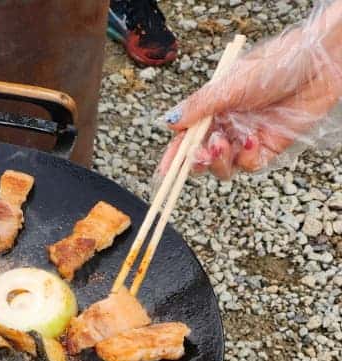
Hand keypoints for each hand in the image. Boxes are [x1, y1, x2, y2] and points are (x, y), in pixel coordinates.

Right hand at [158, 1, 341, 178]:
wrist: (319, 64)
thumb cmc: (277, 64)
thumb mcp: (230, 84)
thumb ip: (199, 106)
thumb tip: (169, 122)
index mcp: (214, 109)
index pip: (188, 138)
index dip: (176, 155)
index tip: (166, 170)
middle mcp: (228, 126)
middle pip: (203, 157)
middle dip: (197, 161)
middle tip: (200, 155)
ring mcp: (247, 138)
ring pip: (223, 167)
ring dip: (219, 161)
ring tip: (223, 145)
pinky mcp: (268, 148)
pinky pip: (249, 165)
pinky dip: (247, 158)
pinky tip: (252, 140)